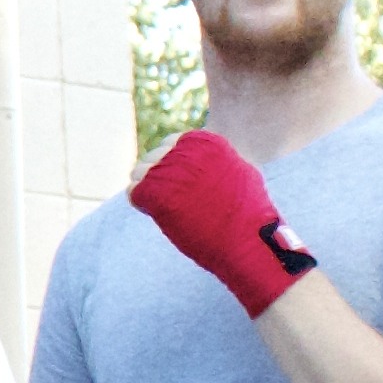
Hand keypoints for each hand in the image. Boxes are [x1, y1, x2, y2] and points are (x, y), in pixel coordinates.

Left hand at [129, 130, 316, 317]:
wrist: (248, 240)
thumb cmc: (247, 214)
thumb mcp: (241, 174)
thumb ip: (217, 162)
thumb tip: (200, 160)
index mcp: (206, 142)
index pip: (171, 143)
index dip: (171, 165)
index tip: (179, 183)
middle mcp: (186, 150)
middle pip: (152, 157)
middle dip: (156, 177)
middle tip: (170, 199)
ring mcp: (169, 170)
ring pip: (139, 172)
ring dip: (148, 190)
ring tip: (167, 208)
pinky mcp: (156, 193)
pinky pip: (134, 192)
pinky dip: (142, 204)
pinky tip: (159, 214)